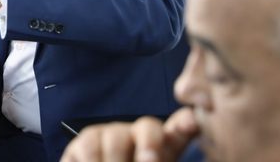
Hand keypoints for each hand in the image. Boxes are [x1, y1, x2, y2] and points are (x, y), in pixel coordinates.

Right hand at [60, 108, 198, 161]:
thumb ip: (162, 160)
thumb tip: (157, 157)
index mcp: (164, 148)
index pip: (179, 131)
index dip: (185, 123)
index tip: (192, 122)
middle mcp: (139, 136)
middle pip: (148, 127)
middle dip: (149, 142)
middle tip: (150, 161)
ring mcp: (112, 135)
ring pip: (115, 137)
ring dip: (115, 161)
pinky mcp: (86, 141)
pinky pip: (89, 146)